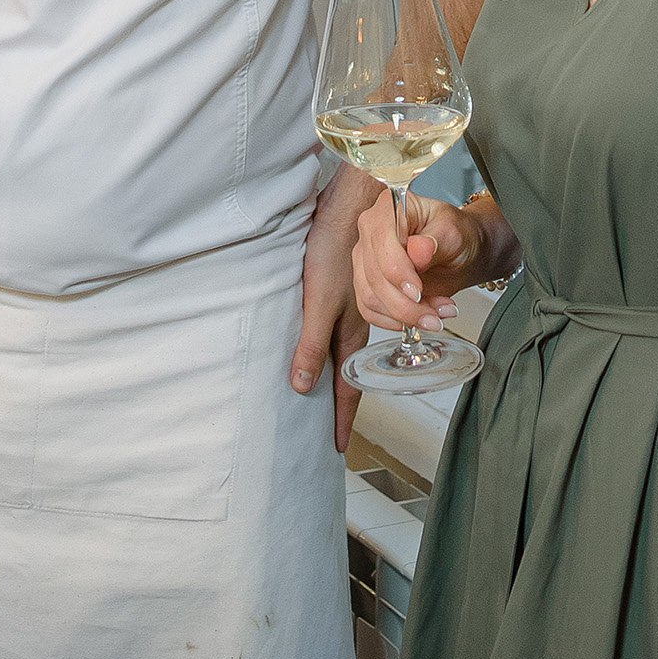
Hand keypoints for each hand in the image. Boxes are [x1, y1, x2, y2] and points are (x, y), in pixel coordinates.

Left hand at [289, 164, 373, 451]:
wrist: (354, 209)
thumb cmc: (333, 251)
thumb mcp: (317, 302)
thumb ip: (310, 344)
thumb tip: (300, 387)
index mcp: (351, 334)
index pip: (347, 389)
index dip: (341, 420)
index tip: (337, 449)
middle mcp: (357, 326)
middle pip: (350, 376)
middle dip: (344, 406)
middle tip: (335, 434)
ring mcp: (354, 309)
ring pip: (347, 354)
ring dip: (340, 379)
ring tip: (330, 400)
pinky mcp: (347, 292)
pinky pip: (343, 333)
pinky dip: (336, 352)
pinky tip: (326, 350)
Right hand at [352, 189, 517, 331]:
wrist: (459, 252)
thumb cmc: (456, 234)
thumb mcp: (454, 232)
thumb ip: (436, 241)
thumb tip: (419, 251)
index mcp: (389, 208)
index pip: (382, 243)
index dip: (398, 272)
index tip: (419, 292)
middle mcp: (371, 231)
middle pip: (375, 276)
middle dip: (408, 304)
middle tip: (436, 312)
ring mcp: (365, 258)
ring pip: (371, 298)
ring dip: (406, 315)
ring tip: (436, 315)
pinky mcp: (366, 282)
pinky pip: (370, 310)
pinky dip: (397, 321)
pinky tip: (420, 317)